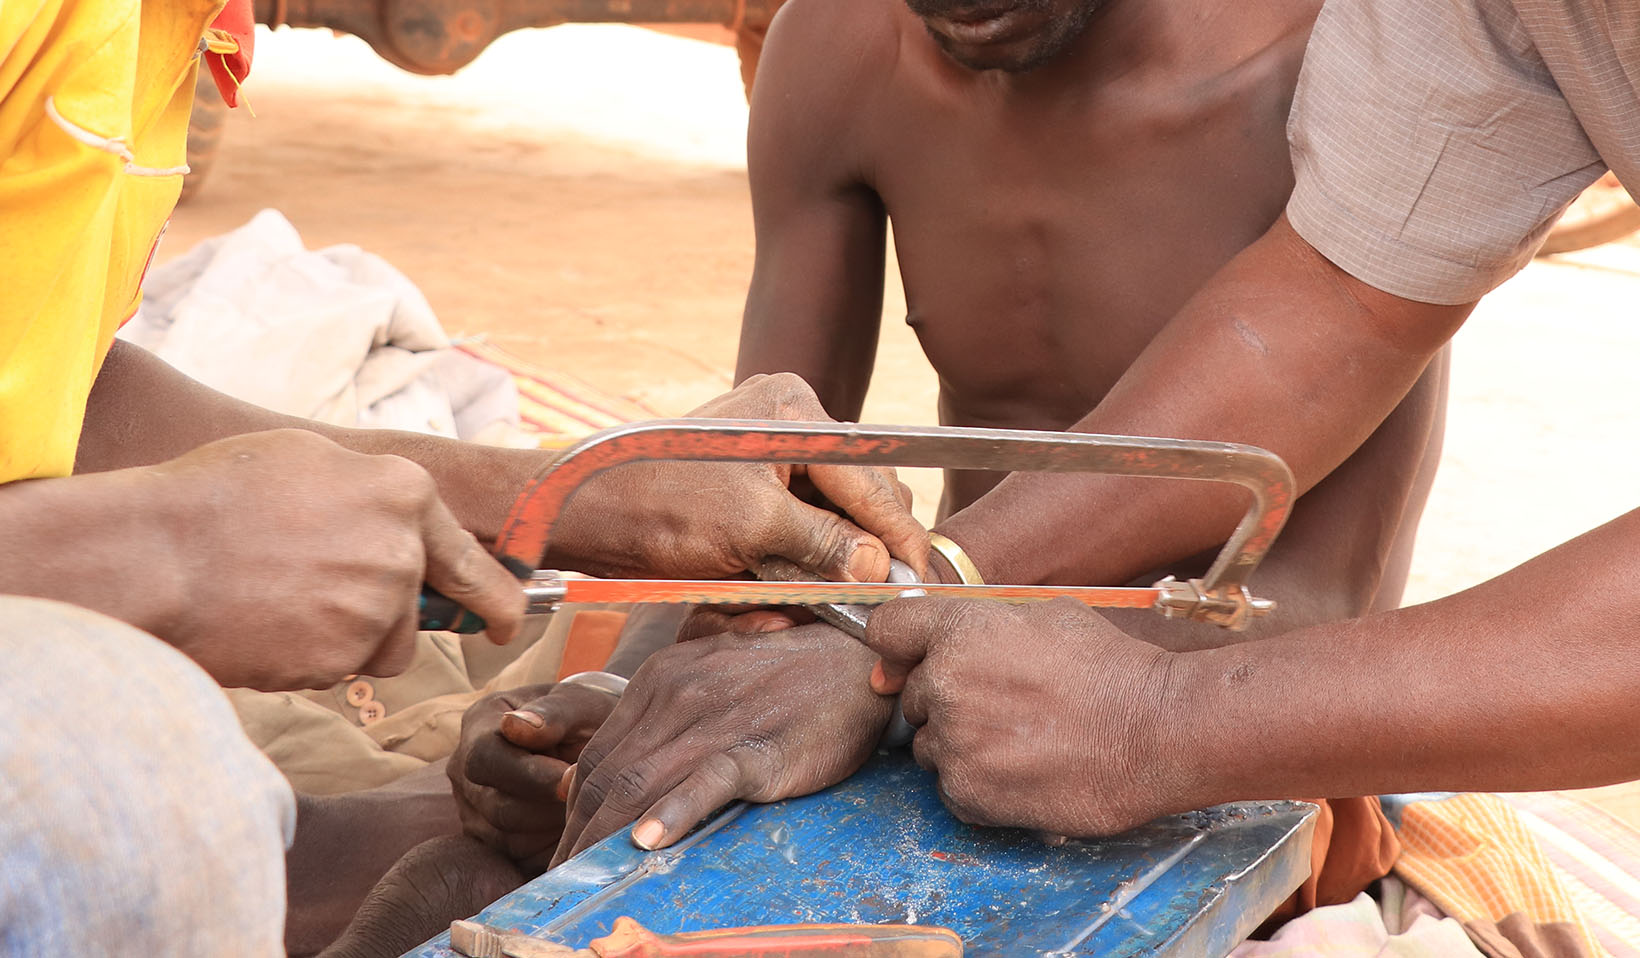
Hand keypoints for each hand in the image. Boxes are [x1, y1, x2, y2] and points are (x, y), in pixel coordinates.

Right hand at [144, 429, 523, 689]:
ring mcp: (375, 609)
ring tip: (280, 603)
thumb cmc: (215, 496)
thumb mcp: (306, 459)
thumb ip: (368, 490)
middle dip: (387, 617)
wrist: (153, 553)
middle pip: (416, 609)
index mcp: (405, 493)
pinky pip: (336, 671)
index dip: (496, 596)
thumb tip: (397, 517)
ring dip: (345, 641)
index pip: (471, 558)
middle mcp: (404, 552)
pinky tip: (263, 627)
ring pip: (381, 647)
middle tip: (337, 612)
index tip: (509, 621)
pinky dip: (306, 660)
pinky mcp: (340, 658)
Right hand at [447, 682, 620, 871]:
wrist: (590, 740)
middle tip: (591, 799)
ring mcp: (474, 810)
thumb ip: (553, 712)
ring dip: (555, 828)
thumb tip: (515, 726)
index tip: (573, 776)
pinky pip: (521, 858)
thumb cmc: (585, 716)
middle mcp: (466, 771)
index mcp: (478, 724)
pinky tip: (578, 825)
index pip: (485, 757)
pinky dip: (554, 846)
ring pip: (509, 838)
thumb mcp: (578, 702)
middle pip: (496, 806)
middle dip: (550, 806)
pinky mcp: (493, 842)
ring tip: (588, 807)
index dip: (530, 773)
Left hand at [546, 373, 927, 581]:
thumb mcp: (751, 528)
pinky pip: (800, 520)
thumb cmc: (657, 509)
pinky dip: (802, 556)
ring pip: (832, 512)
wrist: (584, 512)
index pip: (870, 480)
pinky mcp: (752, 481)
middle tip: (875, 599)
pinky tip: (794, 583)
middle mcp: (791, 421)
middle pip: (859, 494)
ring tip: (830, 596)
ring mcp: (772, 450)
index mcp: (796, 412)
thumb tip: (880, 569)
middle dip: (865, 549)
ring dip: (832, 558)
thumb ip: (823, 544)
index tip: (920, 580)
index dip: (899, 536)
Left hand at [551, 620, 891, 864]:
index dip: (571, 811)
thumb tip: (629, 775)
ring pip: (639, 785)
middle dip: (576, 836)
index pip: (596, 756)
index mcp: (659, 679)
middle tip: (562, 881)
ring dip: (603, 840)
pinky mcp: (755, 748)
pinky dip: (670, 814)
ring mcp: (715, 721)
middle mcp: (676, 695)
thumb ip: (668, 717)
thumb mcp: (712, 680)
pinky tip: (647, 843)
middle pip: (607, 778)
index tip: (565, 850)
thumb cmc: (786, 678)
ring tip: (586, 881)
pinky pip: (703, 783)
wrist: (855, 663)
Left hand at [861, 597, 1182, 835]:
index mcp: (958, 631)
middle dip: (945, 699)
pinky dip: (978, 782)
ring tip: (1021, 740)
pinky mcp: (968, 794)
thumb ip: (980, 623)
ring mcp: (953, 743)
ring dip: (961, 744)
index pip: (885, 628)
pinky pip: (950, 787)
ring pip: (930, 745)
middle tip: (1005, 704)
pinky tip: (1023, 769)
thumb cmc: (1109, 668)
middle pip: (912, 695)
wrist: (1156, 730)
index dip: (897, 645)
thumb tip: (934, 643)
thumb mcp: (1046, 614)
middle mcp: (944, 684)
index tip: (906, 659)